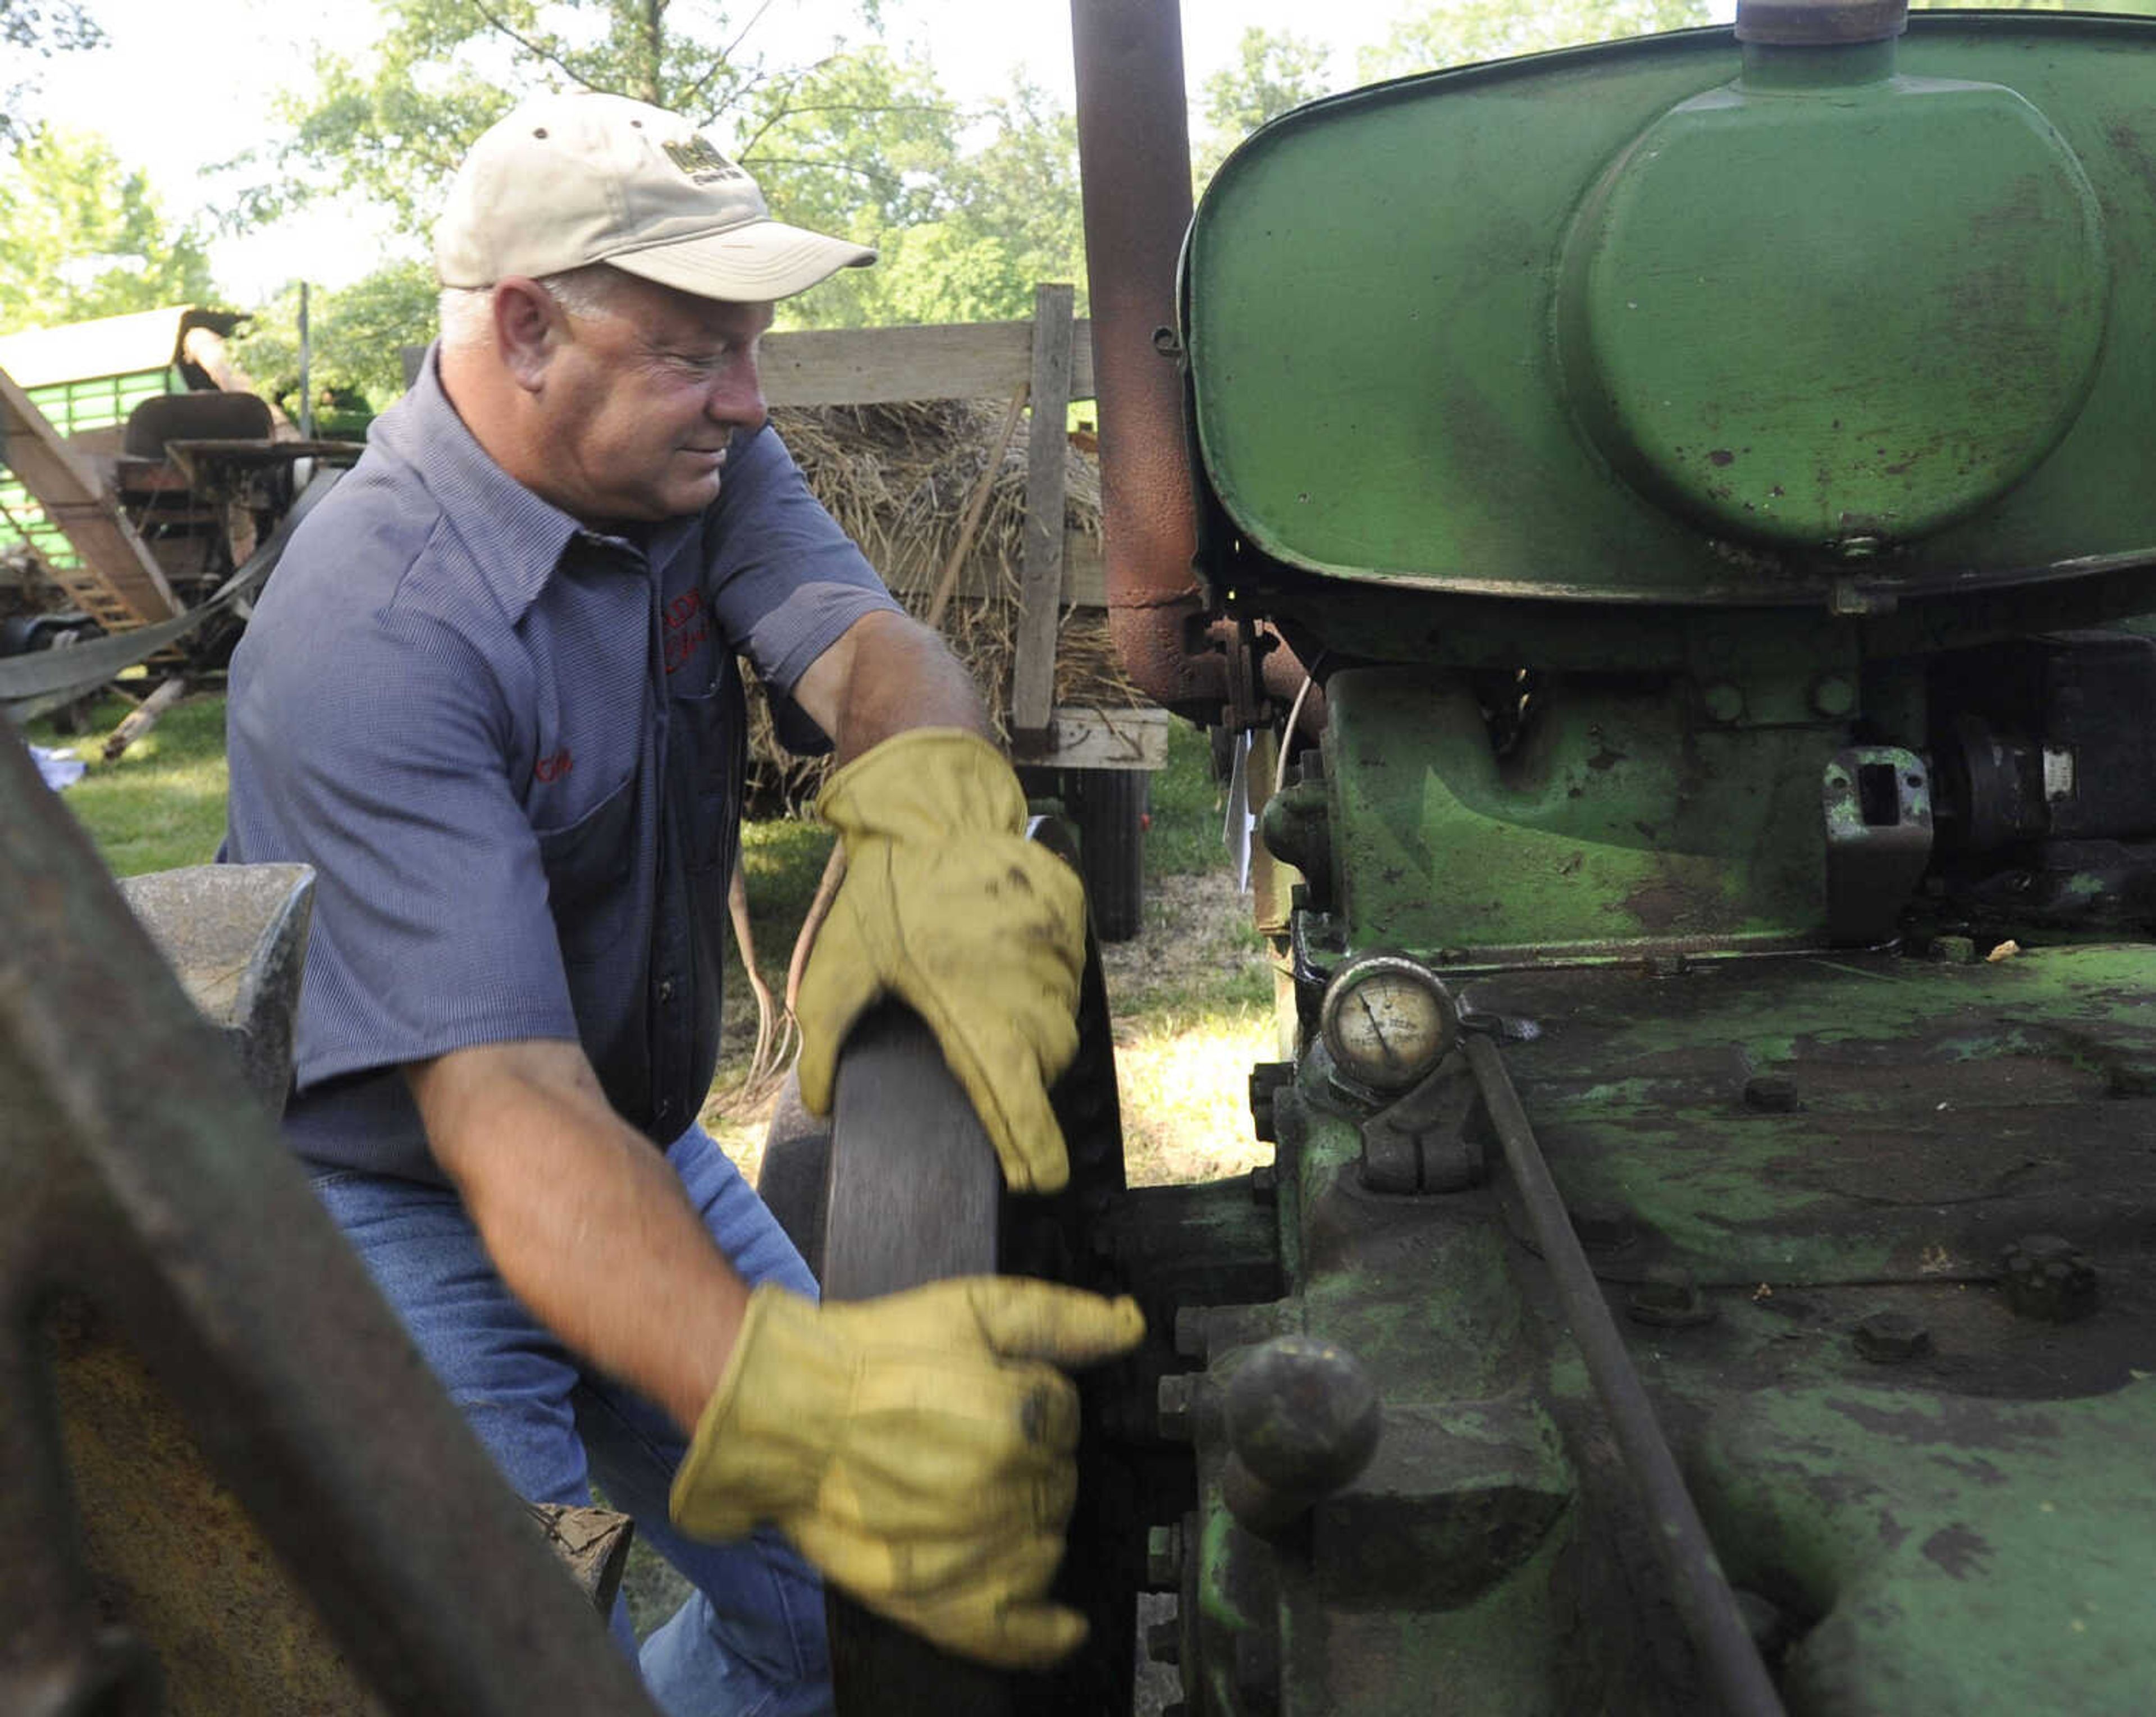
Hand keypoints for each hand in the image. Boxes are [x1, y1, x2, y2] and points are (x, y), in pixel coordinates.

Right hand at [669, 1278, 1145, 1667]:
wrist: (792, 1410)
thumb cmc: (878, 1355)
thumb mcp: (973, 1308)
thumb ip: (1061, 1317)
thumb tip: (1131, 1325)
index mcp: (1019, 1420)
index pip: (1069, 1420)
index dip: (1037, 1401)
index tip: (996, 1393)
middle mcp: (1001, 1493)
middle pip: (1060, 1485)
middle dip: (1034, 1461)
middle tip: (975, 1439)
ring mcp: (969, 1553)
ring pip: (1044, 1549)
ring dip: (1030, 1524)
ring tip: (979, 1494)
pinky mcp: (931, 1597)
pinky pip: (1007, 1634)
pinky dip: (1042, 1636)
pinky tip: (1065, 1628)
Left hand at [796, 728, 1086, 1192]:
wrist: (931, 810)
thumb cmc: (882, 897)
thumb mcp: (834, 972)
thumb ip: (823, 1046)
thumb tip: (819, 1106)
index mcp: (972, 1012)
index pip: (1017, 1102)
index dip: (1032, 1149)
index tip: (1040, 1180)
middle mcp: (1026, 989)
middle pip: (1045, 1067)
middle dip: (1026, 1086)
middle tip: (995, 1083)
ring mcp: (1056, 953)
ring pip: (1061, 1021)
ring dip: (1034, 1035)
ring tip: (992, 1015)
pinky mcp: (1071, 920)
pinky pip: (1069, 975)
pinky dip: (1045, 987)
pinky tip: (1006, 972)